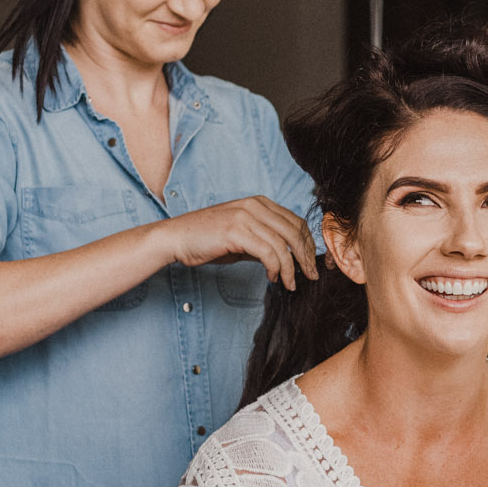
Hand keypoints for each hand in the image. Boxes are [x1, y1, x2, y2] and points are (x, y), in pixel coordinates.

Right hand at [160, 197, 318, 290]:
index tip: (311, 263)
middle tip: (310, 276)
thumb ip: (264, 242)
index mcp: (259, 203)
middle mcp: (255, 205)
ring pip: (283, 244)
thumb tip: (286, 259)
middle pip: (294, 232)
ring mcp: (245, 216)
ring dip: (290, 268)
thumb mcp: (241, 238)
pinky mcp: (236, 231)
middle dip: (306, 257)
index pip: (295, 221)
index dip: (308, 244)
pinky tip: (273, 278)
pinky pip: (268, 252)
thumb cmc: (206, 240)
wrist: (175, 238)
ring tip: (289, 283)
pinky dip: (275, 268)